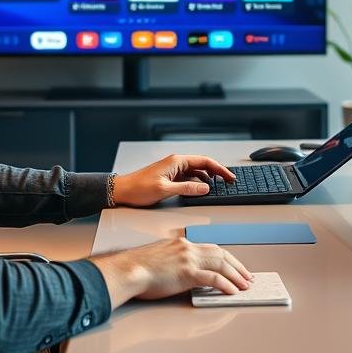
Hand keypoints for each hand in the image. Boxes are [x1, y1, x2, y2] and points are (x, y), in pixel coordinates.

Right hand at [91, 238, 252, 308]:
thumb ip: (174, 261)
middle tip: (247, 276)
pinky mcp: (187, 272)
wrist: (128, 270)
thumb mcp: (159, 258)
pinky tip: (232, 291)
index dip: (226, 258)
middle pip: (220, 254)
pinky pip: (213, 278)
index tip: (234, 266)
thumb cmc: (137, 268)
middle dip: (236, 266)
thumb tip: (184, 273)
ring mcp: (188, 259)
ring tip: (244, 285)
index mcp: (181, 244)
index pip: (210, 248)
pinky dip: (225, 284)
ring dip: (235, 275)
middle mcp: (187, 248)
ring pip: (221, 264)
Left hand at [112, 154, 235, 206]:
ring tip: (219, 186)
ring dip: (208, 178)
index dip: (219, 169)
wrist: (122, 191)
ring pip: (196, 172)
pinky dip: (198, 182)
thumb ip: (186, 189)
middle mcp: (176, 163)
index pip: (204, 161)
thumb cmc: (138, 188)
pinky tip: (202, 189)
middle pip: (202, 165)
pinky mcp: (169, 177)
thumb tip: (205, 188)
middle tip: (229, 181)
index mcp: (176, 161)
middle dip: (217, 172)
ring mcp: (173, 170)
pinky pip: (188, 178)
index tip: (229, 177)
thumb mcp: (165, 190)